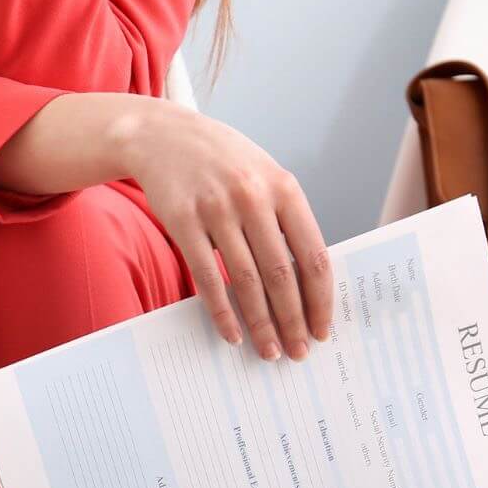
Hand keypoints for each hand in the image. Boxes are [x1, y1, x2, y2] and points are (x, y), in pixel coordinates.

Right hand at [114, 103, 331, 359]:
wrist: (163, 135)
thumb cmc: (222, 161)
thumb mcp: (263, 176)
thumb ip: (285, 219)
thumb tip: (307, 281)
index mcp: (284, 188)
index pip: (312, 255)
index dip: (320, 299)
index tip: (323, 328)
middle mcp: (253, 197)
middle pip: (281, 275)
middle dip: (293, 321)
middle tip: (299, 351)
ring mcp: (216, 210)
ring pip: (245, 281)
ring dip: (260, 323)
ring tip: (269, 350)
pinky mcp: (182, 221)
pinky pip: (206, 278)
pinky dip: (221, 311)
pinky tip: (232, 333)